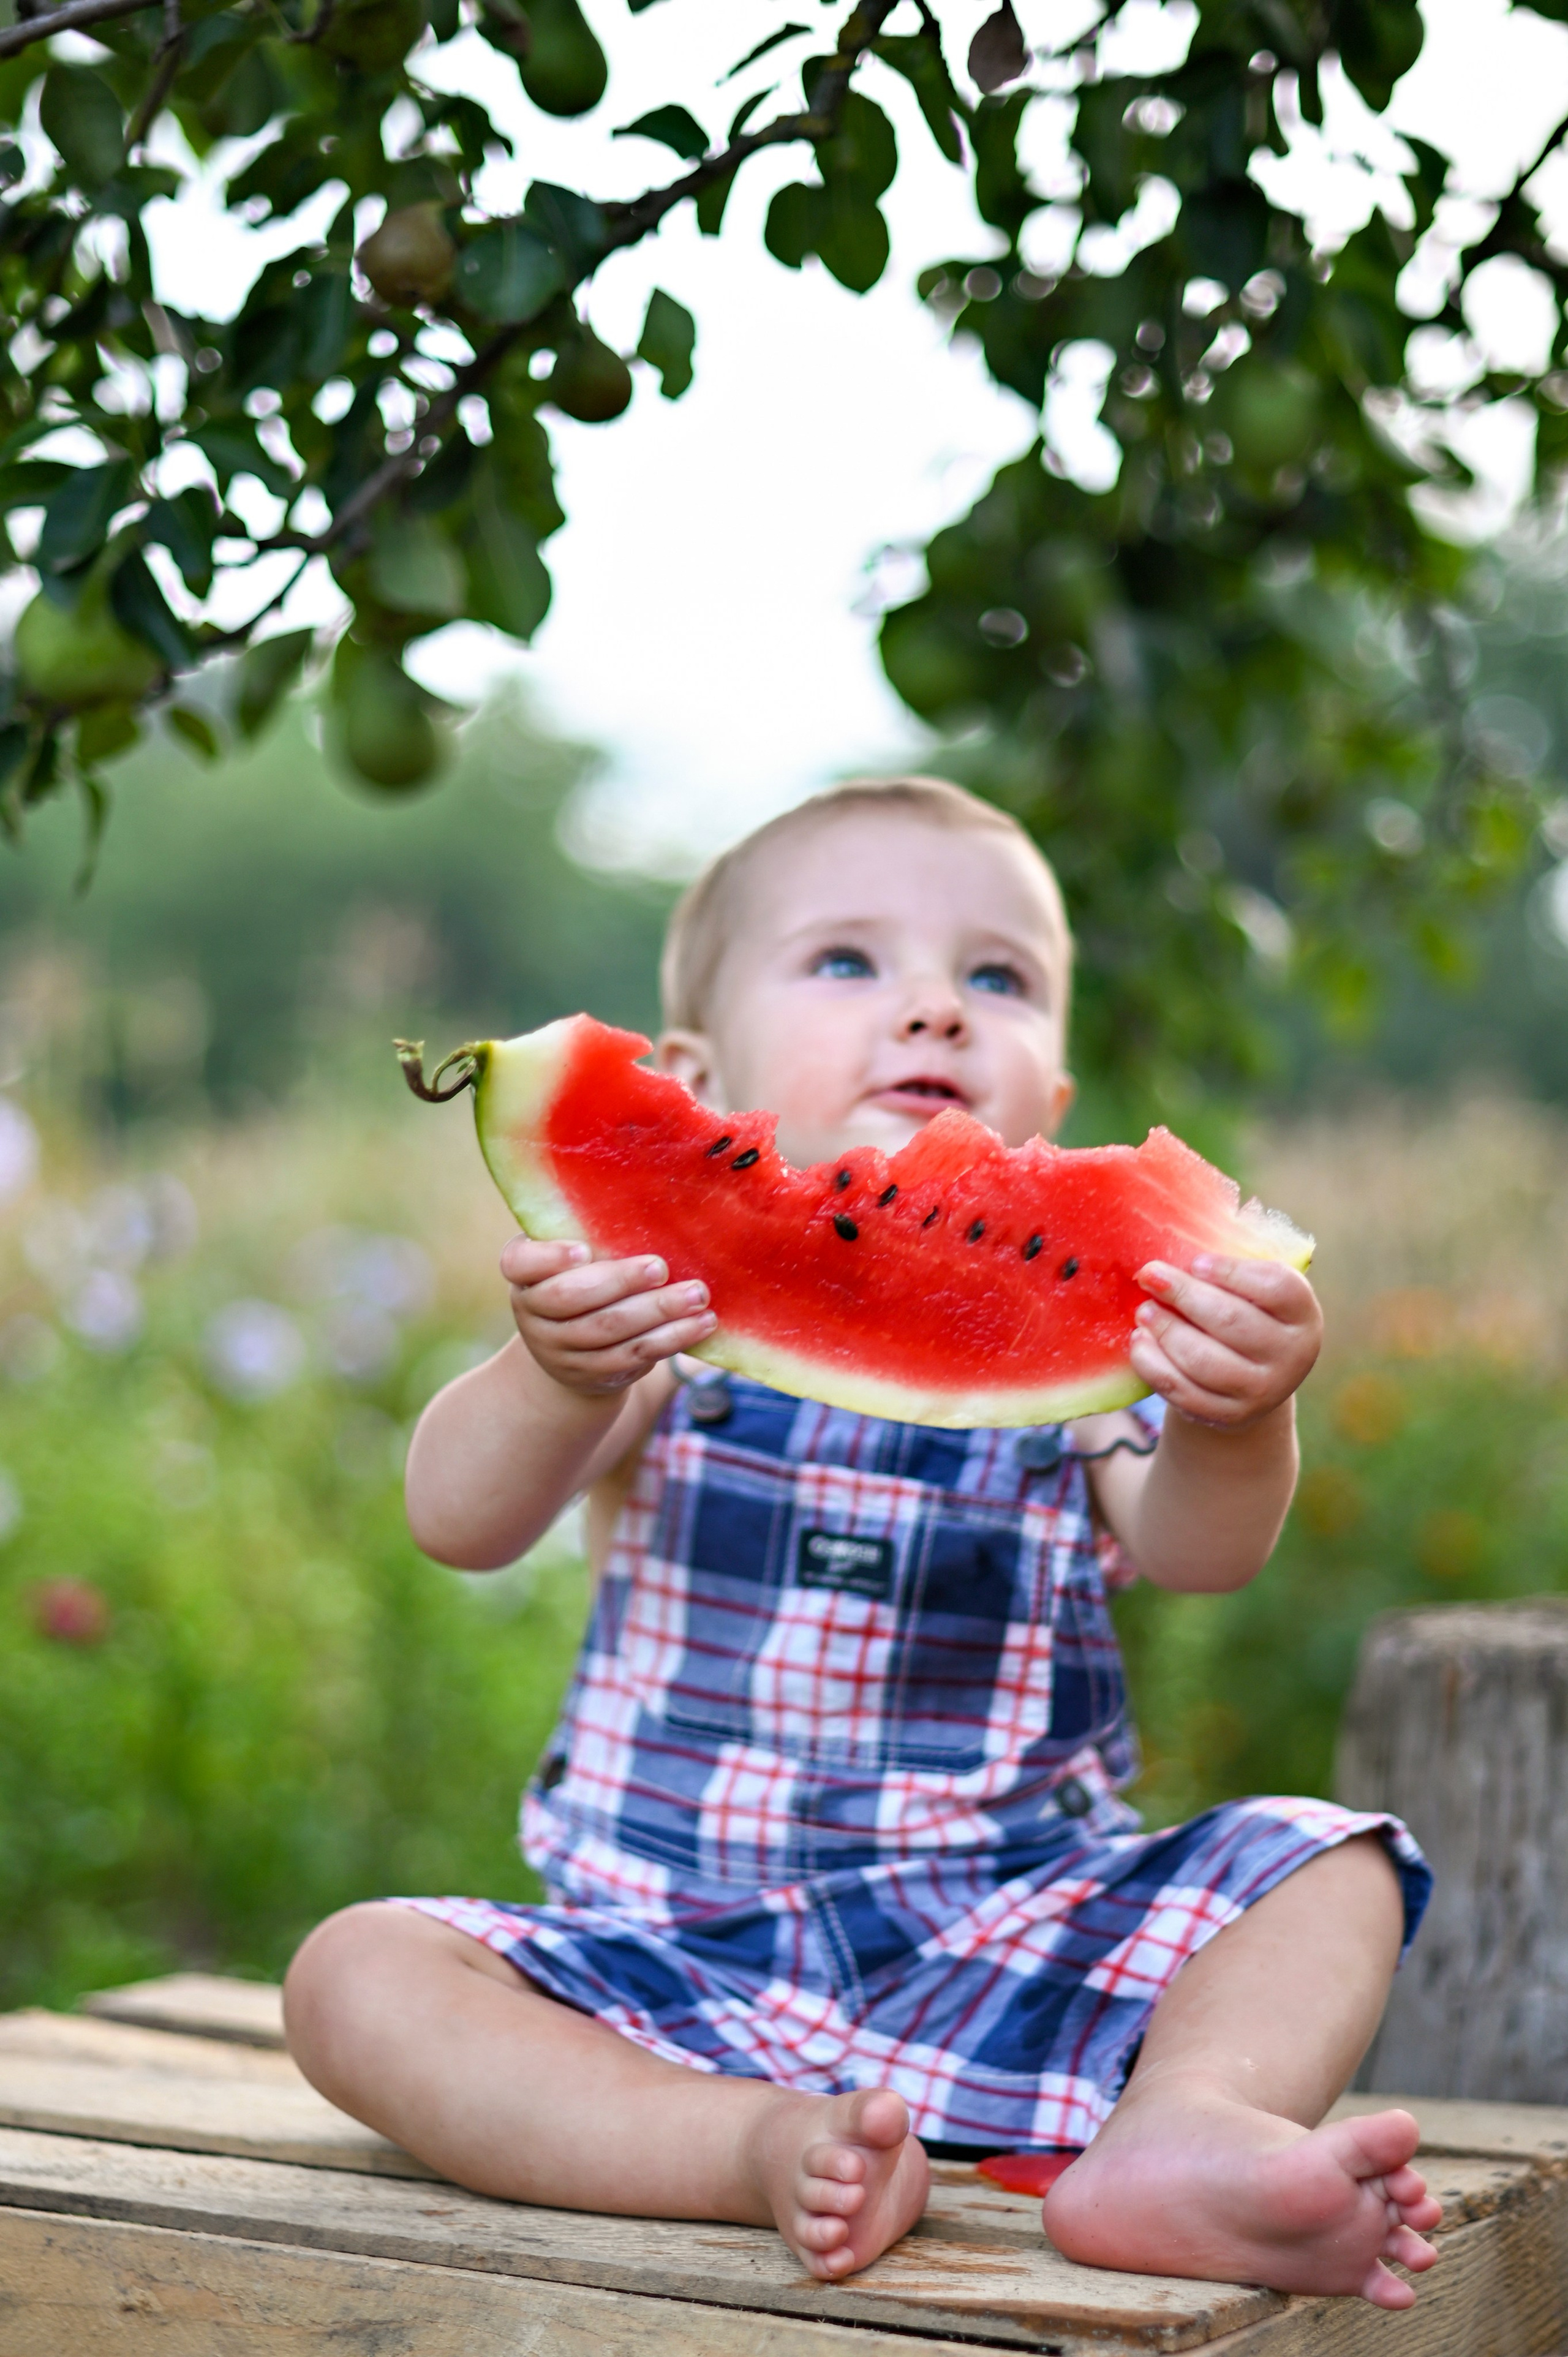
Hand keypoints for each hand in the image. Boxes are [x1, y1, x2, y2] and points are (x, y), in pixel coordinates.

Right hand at [501, 1236, 717, 1396]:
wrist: (572, 1350)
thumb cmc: (583, 1279)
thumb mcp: (574, 1257)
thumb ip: (594, 1234)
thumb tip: (652, 1204)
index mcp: (524, 1274)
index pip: (519, 1264)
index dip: (549, 1258)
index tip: (584, 1250)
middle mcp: (532, 1313)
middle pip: (570, 1298)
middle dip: (620, 1281)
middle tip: (661, 1267)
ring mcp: (558, 1350)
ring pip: (608, 1332)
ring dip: (658, 1312)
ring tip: (697, 1295)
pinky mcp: (592, 1374)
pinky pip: (633, 1356)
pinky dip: (671, 1339)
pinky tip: (700, 1324)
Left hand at [1129, 1253, 1320, 1429]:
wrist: (1251, 1379)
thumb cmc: (1246, 1313)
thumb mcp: (1252, 1288)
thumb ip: (1230, 1265)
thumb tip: (1178, 1234)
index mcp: (1302, 1314)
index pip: (1274, 1288)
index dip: (1232, 1272)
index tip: (1196, 1262)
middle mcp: (1292, 1355)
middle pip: (1231, 1321)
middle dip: (1184, 1295)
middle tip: (1151, 1275)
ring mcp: (1263, 1391)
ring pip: (1203, 1360)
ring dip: (1165, 1330)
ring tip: (1144, 1309)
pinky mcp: (1229, 1415)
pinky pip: (1183, 1391)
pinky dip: (1154, 1364)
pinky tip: (1140, 1340)